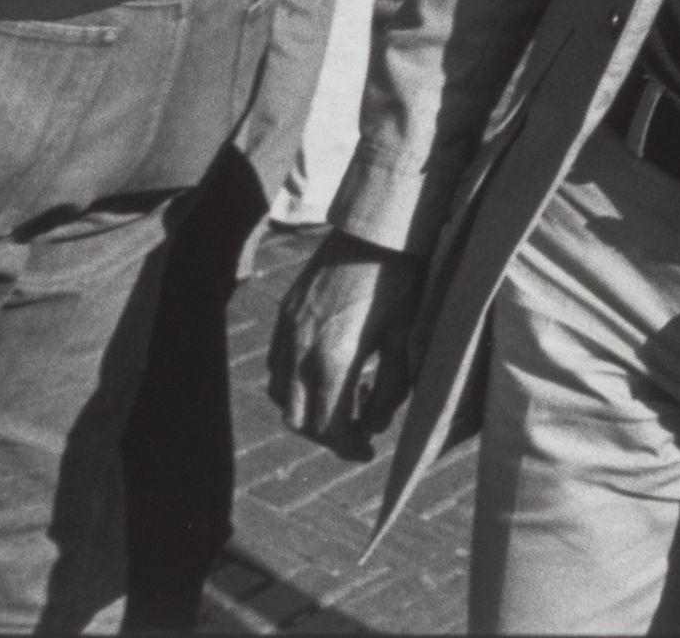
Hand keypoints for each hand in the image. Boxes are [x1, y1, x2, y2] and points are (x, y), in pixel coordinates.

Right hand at [269, 236, 425, 457]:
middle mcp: (302, 347)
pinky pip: (276, 362)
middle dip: (326, 435)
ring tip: (340, 401)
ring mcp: (288, 329)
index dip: (347, 447)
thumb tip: (375, 424)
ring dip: (306, 408)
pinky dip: (293, 380)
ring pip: (281, 392)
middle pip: (298, 418)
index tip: (366, 452)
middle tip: (354, 433)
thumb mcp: (403, 338)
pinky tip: (322, 370)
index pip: (328, 426)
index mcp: (334, 358)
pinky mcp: (285, 313)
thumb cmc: (399, 281)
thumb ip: (390, 388)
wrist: (377, 228)